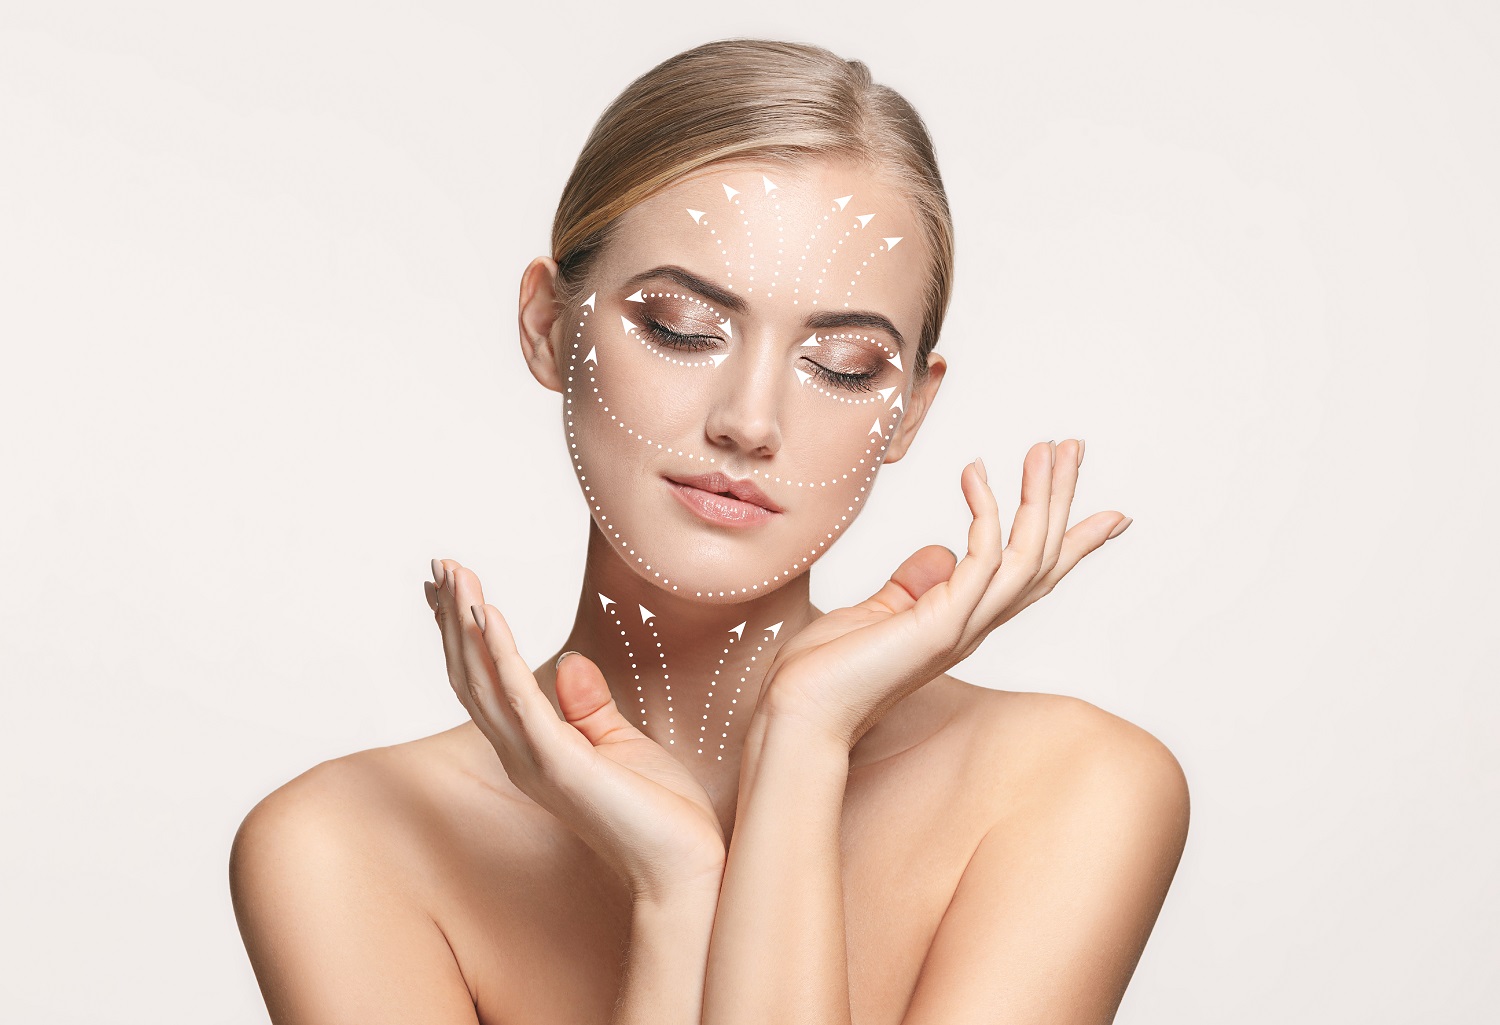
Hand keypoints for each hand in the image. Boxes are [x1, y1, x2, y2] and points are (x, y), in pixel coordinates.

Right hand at [427, 559, 726, 902]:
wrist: (685, 867)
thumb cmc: (660, 815)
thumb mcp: (622, 745)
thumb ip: (589, 706)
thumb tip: (568, 660)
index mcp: (535, 749)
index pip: (486, 682)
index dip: (464, 634)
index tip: (448, 588)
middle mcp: (522, 754)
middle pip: (472, 675)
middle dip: (454, 617)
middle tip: (439, 565)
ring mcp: (535, 760)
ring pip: (484, 680)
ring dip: (466, 623)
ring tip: (454, 574)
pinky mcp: (560, 763)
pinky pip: (521, 700)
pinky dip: (500, 655)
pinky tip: (488, 615)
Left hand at [758, 439, 1130, 749]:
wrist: (802, 711)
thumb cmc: (827, 670)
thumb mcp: (879, 613)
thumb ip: (914, 585)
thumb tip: (940, 554)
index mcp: (964, 622)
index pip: (1031, 577)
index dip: (1073, 543)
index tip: (1112, 514)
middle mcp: (976, 625)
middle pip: (1042, 557)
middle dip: (1061, 499)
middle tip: (1074, 448)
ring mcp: (964, 625)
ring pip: (1029, 554)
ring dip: (1040, 496)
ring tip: (1044, 447)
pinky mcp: (942, 623)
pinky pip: (982, 557)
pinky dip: (985, 510)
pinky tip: (974, 471)